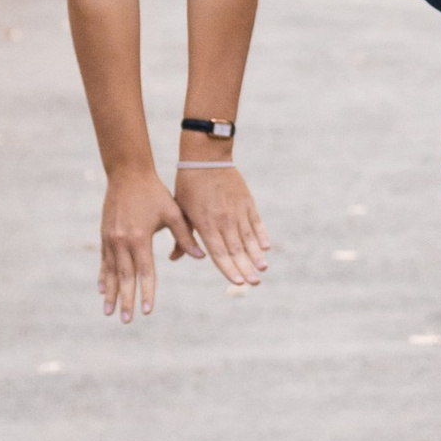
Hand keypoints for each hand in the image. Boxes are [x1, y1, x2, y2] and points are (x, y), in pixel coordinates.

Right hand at [97, 167, 192, 321]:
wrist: (128, 174)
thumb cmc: (154, 193)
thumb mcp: (173, 212)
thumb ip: (185, 235)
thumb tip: (201, 257)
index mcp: (140, 237)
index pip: (145, 272)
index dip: (147, 292)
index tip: (147, 310)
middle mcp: (122, 241)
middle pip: (126, 277)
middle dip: (126, 300)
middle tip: (127, 320)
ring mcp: (111, 239)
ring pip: (111, 273)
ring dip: (111, 294)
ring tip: (109, 312)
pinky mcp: (105, 235)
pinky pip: (104, 261)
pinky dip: (103, 277)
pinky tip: (102, 290)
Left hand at [173, 156, 269, 291]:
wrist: (206, 157)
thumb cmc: (188, 185)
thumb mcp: (180, 211)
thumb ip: (181, 237)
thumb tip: (174, 258)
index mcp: (206, 224)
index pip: (218, 252)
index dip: (228, 268)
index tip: (237, 282)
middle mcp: (224, 220)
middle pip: (236, 249)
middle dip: (246, 268)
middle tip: (255, 284)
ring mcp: (237, 211)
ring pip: (249, 238)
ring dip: (256, 255)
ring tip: (263, 269)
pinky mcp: (247, 202)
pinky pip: (256, 222)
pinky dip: (261, 235)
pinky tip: (266, 247)